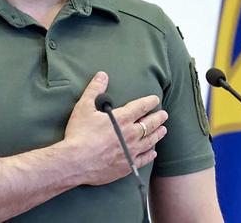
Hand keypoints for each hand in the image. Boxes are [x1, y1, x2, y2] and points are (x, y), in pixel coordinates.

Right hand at [63, 71, 167, 185]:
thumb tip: (102, 75)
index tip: (156, 99)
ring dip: (158, 134)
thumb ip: (94, 89)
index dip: (149, 102)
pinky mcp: (127, 165)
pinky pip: (143, 159)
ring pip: (150, 141)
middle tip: (164, 114)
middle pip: (149, 124)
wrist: (75, 162)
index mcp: (121, 119)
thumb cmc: (79, 134)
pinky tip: (153, 152)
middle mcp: (130, 134)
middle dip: (158, 118)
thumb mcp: (84, 107)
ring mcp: (130, 151)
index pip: (140, 107)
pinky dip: (150, 155)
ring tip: (163, 130)